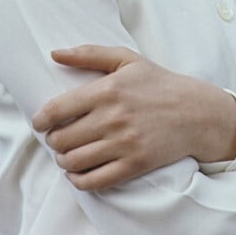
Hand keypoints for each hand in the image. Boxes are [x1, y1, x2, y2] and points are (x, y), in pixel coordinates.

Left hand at [32, 45, 235, 190]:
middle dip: (53, 140)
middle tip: (58, 138)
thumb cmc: (157, 83)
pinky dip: (79, 180)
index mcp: (107, 90)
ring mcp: (124, 144)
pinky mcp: (134, 166)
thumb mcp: (126, 59)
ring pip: (74, 162)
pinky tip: (78, 172)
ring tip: (67, 154)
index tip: (40, 123)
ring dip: (63, 160)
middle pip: (62, 139)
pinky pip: (94, 181)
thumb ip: (89, 54)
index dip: (41, 120)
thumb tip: (54, 53)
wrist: (195, 112)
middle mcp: (113, 118)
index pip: (57, 110)